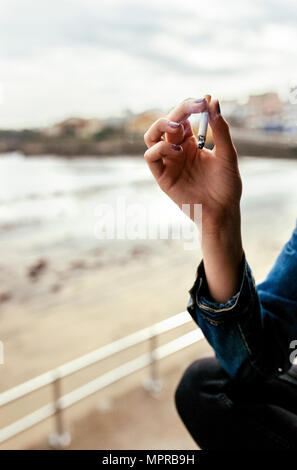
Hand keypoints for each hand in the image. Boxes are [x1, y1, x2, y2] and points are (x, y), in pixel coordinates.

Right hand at [144, 96, 242, 302]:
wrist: (221, 211)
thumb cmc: (227, 186)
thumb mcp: (227, 154)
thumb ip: (220, 129)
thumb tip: (213, 101)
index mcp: (192, 143)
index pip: (184, 118)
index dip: (190, 106)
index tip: (202, 100)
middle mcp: (177, 150)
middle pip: (167, 123)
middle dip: (178, 111)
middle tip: (191, 107)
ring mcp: (168, 162)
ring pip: (151, 136)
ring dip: (160, 125)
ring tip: (176, 124)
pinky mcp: (162, 176)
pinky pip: (150, 156)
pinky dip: (159, 147)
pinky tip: (176, 148)